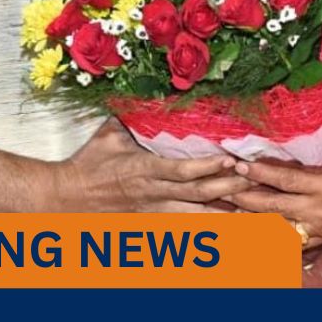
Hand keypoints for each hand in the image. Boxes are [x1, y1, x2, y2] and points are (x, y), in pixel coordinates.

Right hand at [44, 119, 249, 211]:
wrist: (65, 197)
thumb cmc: (88, 163)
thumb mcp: (109, 134)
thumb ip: (133, 117)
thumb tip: (150, 93)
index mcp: (144, 169)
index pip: (181, 170)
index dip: (208, 166)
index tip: (230, 159)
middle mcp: (154, 193)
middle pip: (198, 195)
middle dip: (229, 188)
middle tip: (255, 180)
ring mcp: (155, 211)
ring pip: (197, 215)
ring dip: (226, 212)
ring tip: (254, 207)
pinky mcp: (154, 223)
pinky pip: (186, 228)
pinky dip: (209, 227)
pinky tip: (231, 226)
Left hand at [228, 146, 321, 248]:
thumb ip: (321, 154)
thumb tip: (294, 145)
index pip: (285, 179)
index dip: (259, 172)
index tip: (239, 164)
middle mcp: (320, 210)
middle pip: (272, 208)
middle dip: (244, 198)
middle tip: (223, 189)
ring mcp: (321, 229)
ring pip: (277, 230)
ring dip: (252, 223)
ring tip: (229, 215)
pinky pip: (293, 245)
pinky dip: (274, 242)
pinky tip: (255, 238)